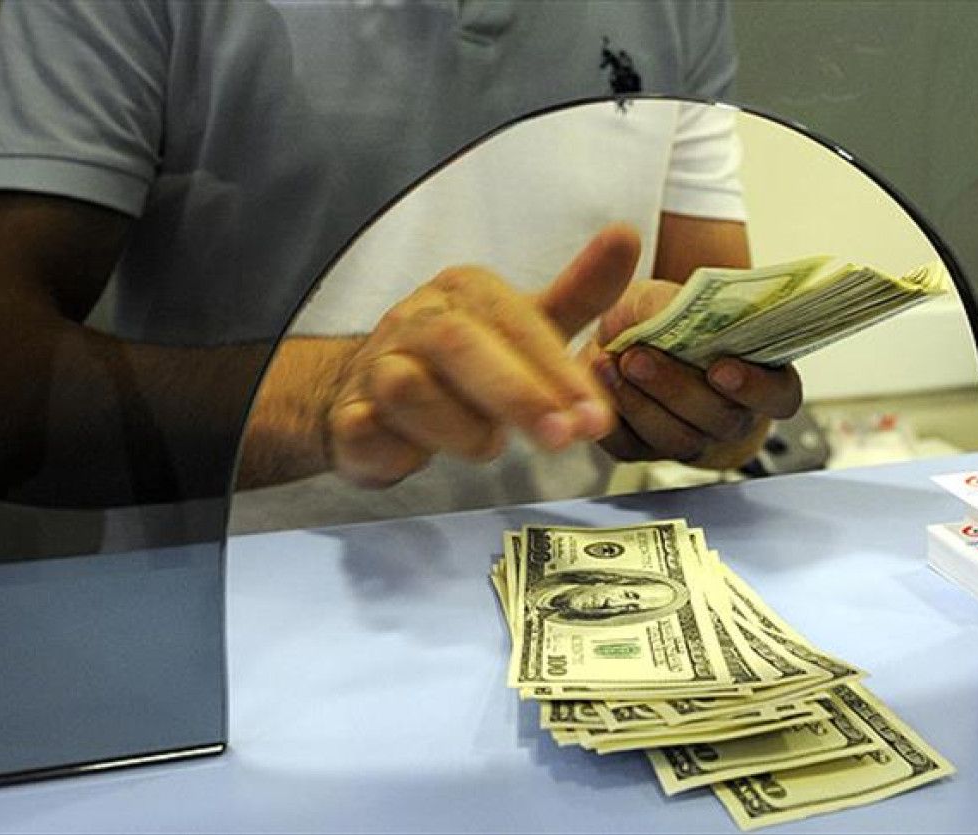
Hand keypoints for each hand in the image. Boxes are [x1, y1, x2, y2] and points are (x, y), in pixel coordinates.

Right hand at [327, 224, 641, 487]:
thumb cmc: (463, 363)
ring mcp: (377, 366)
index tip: (595, 416)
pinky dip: (393, 446)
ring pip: (408, 387)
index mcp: (464, 292)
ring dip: (459, 426)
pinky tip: (414, 455)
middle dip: (517, 395)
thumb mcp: (525, 327)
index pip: (515, 322)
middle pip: (460, 346)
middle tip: (563, 438)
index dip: (557, 372)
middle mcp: (417, 320)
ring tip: (490, 447)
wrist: (369, 391)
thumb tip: (627, 236)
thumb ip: (578, 293)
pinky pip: (364, 427)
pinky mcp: (350, 416)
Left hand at [584, 279, 801, 468]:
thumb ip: (674, 303)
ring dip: (640, 403)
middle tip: (639, 358)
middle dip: (677, 389)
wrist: (616, 340)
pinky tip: (600, 384)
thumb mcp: (664, 297)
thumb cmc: (658, 319)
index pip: (779, 396)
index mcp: (759, 378)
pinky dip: (613, 416)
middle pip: (720, 420)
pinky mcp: (645, 451)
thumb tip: (671, 309)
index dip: (756, 388)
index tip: (721, 368)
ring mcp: (690, 440)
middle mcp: (730, 416)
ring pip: (676, 439)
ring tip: (609, 365)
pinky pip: (633, 447)